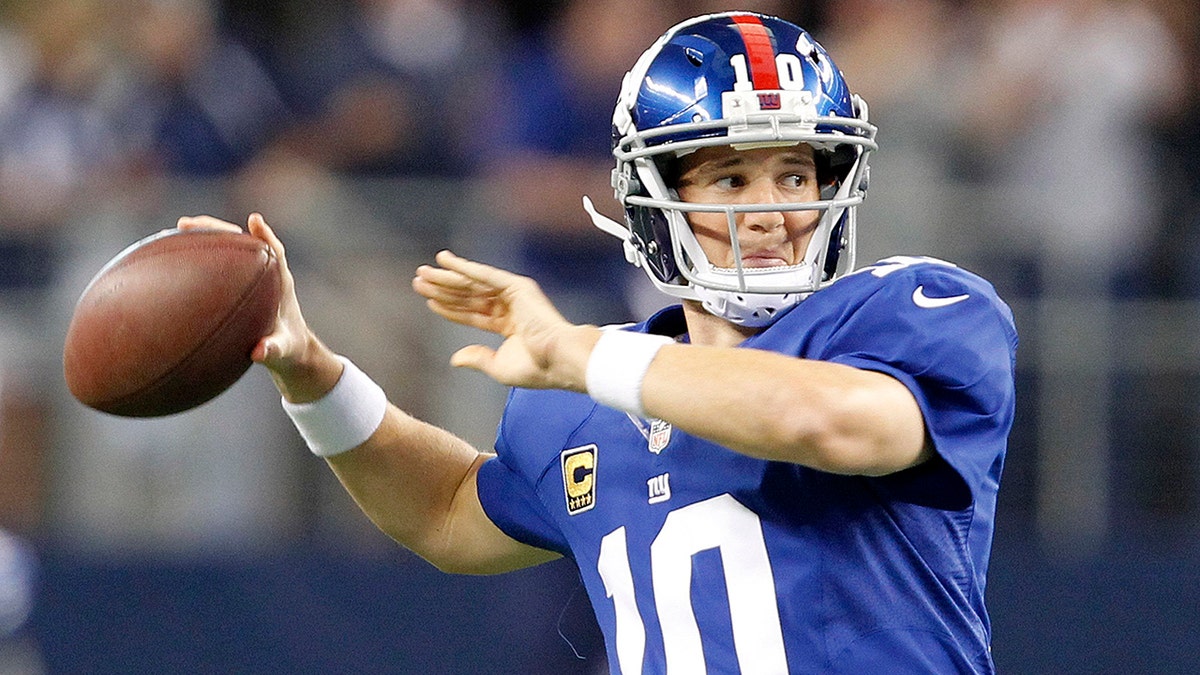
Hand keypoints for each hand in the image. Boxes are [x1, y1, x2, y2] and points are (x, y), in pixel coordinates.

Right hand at [176, 213, 339, 400]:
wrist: (290, 352)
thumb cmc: (288, 350)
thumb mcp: (282, 351)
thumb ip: (273, 350)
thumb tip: (259, 351)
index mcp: (281, 284)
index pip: (275, 251)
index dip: (264, 235)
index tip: (253, 221)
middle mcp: (267, 274)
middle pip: (244, 242)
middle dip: (218, 229)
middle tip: (186, 223)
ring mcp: (252, 277)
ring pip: (230, 249)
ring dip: (207, 237)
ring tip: (179, 227)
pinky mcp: (239, 284)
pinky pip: (221, 263)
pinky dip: (203, 255)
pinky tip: (178, 253)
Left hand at [413, 251, 599, 390]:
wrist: (558, 360)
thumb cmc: (536, 368)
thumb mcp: (498, 367)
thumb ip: (477, 358)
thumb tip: (455, 358)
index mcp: (510, 326)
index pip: (473, 315)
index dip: (450, 309)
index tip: (429, 301)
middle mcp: (511, 307)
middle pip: (469, 296)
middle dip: (443, 289)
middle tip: (419, 282)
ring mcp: (514, 295)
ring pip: (472, 285)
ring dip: (446, 278)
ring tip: (423, 273)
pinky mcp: (516, 286)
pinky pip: (483, 274)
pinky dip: (464, 266)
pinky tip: (445, 261)